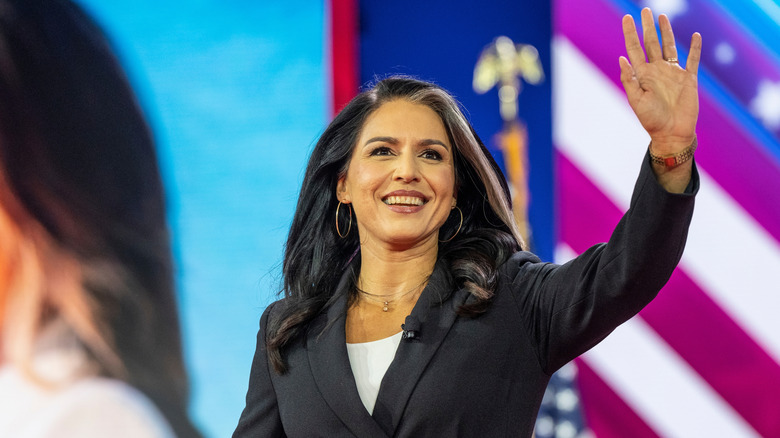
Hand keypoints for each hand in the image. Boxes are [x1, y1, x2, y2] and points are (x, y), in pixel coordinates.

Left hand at [620, 8, 701, 155]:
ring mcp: (673, 73)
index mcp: (643, 74)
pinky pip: (692, 59)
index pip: (635, 49)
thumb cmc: (652, 120)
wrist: (671, 133)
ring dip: (666, 32)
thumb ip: (630, 79)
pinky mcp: (689, 78)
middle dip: (648, 27)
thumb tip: (621, 58)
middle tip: (645, 10)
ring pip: (670, 46)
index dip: (631, 33)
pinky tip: (696, 35)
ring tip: (662, 17)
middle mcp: (657, 70)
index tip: (627, 18)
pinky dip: (695, 48)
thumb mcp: (636, 100)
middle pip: (652, 42)